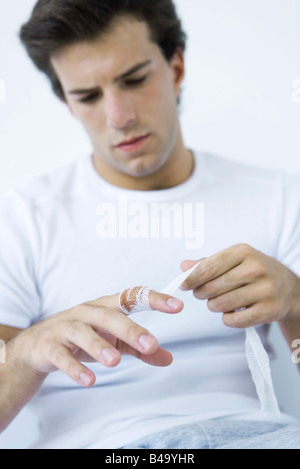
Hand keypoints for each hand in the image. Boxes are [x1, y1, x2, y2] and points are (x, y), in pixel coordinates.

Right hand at [19, 291, 183, 386]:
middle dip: (130, 329)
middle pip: (109, 316)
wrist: (37, 345)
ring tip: (115, 361)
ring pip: (83, 333)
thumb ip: (139, 348)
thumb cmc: (82, 336)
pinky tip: (89, 380)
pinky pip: (62, 356)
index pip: (132, 297)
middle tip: (150, 344)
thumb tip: (167, 358)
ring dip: (99, 346)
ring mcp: (66, 328)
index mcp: (105, 307)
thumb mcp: (112, 340)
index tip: (177, 306)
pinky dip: (75, 368)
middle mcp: (86, 312)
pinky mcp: (50, 346)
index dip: (154, 299)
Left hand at [180, 244, 299, 328]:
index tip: (184, 285)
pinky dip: (226, 319)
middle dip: (201, 294)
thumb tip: (183, 266)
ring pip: (220, 304)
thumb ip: (208, 262)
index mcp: (243, 252)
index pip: (207, 268)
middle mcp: (255, 268)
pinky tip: (231, 313)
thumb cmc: (255, 272)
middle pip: (211, 287)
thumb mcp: (234, 260)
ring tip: (218, 302)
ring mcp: (264, 290)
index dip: (191, 279)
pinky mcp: (268, 310)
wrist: (290, 289)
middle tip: (203, 294)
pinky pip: (233, 321)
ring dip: (213, 306)